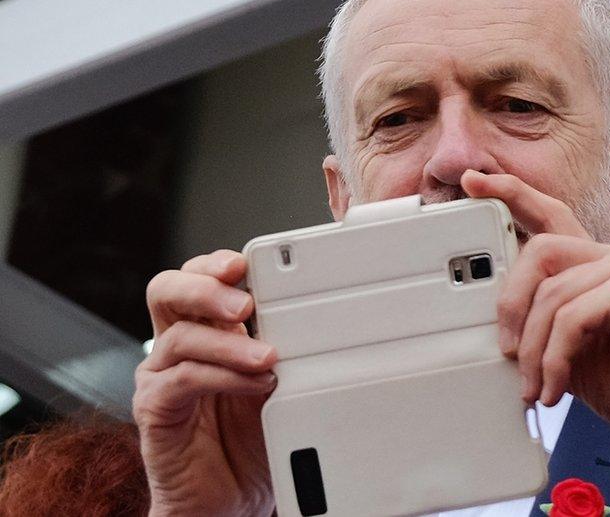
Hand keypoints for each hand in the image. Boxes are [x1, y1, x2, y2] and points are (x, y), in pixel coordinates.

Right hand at [134, 250, 276, 515]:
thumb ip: (280, 349)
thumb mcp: (278, 384)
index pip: (200, 279)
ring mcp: (162, 375)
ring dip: (228, 342)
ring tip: (267, 357)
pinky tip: (252, 384)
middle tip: (244, 301)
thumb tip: (310, 321)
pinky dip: (220, 377)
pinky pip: (180, 380)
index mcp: (206, 329)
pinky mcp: (154, 409)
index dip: (218, 265)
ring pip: (178, 334)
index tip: (249, 262)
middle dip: (206, 285)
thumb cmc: (253, 439)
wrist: (230, 498)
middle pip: (169, 290)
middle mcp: (178, 345)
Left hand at [461, 171, 609, 477]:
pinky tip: (556, 386)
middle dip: (511, 304)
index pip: (550, 217)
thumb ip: (544, 329)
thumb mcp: (573, 354)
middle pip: (540, 250)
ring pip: (552, 294)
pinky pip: (573, 318)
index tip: (472, 182)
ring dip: (534, 350)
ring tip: (536, 386)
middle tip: (508, 350)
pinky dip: (555, 359)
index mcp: (598, 268)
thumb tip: (501, 331)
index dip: (510, 195)